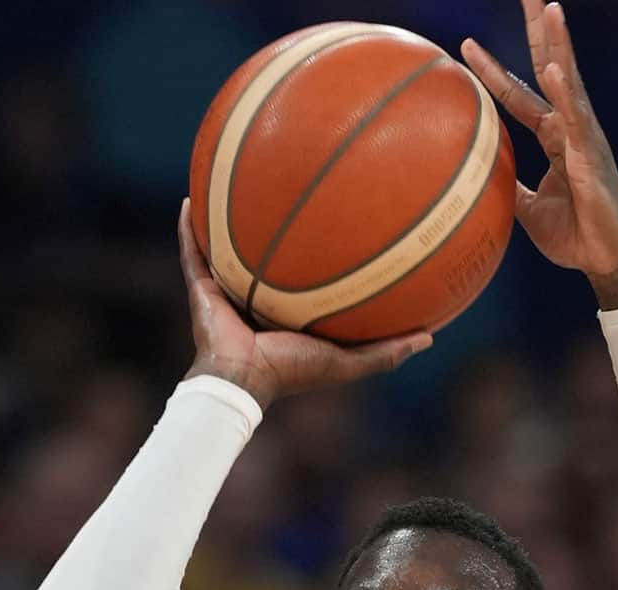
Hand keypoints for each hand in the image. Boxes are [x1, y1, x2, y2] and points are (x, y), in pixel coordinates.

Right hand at [178, 198, 430, 408]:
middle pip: (264, 252)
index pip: (302, 274)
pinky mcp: (201, 288)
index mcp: (286, 309)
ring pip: (224, 246)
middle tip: (289, 189)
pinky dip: (187, 228)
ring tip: (234, 180)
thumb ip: (385, 352)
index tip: (338, 220)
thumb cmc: (291, 372)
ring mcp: (226, 289)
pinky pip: (192, 251)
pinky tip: (189, 198)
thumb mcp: (347, 361)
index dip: (317, 250)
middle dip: (273, 224)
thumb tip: (430, 337)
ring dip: (226, 217)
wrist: (241, 381)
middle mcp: (255, 295)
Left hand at [462, 0, 617, 307]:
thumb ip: (509, 187)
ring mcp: (584, 136)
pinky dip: (565, 92)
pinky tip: (556, 67)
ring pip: (568, 80)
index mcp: (554, 136)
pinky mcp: (592, 153)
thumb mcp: (529, 209)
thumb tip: (479, 180)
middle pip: (550, 67)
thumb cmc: (574, 235)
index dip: (493, 69)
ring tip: (549, 8)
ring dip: (558, 43)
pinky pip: (577, 117)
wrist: (605, 259)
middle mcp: (570, 127)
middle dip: (539, 30)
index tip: (465, 45)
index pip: (518, 93)